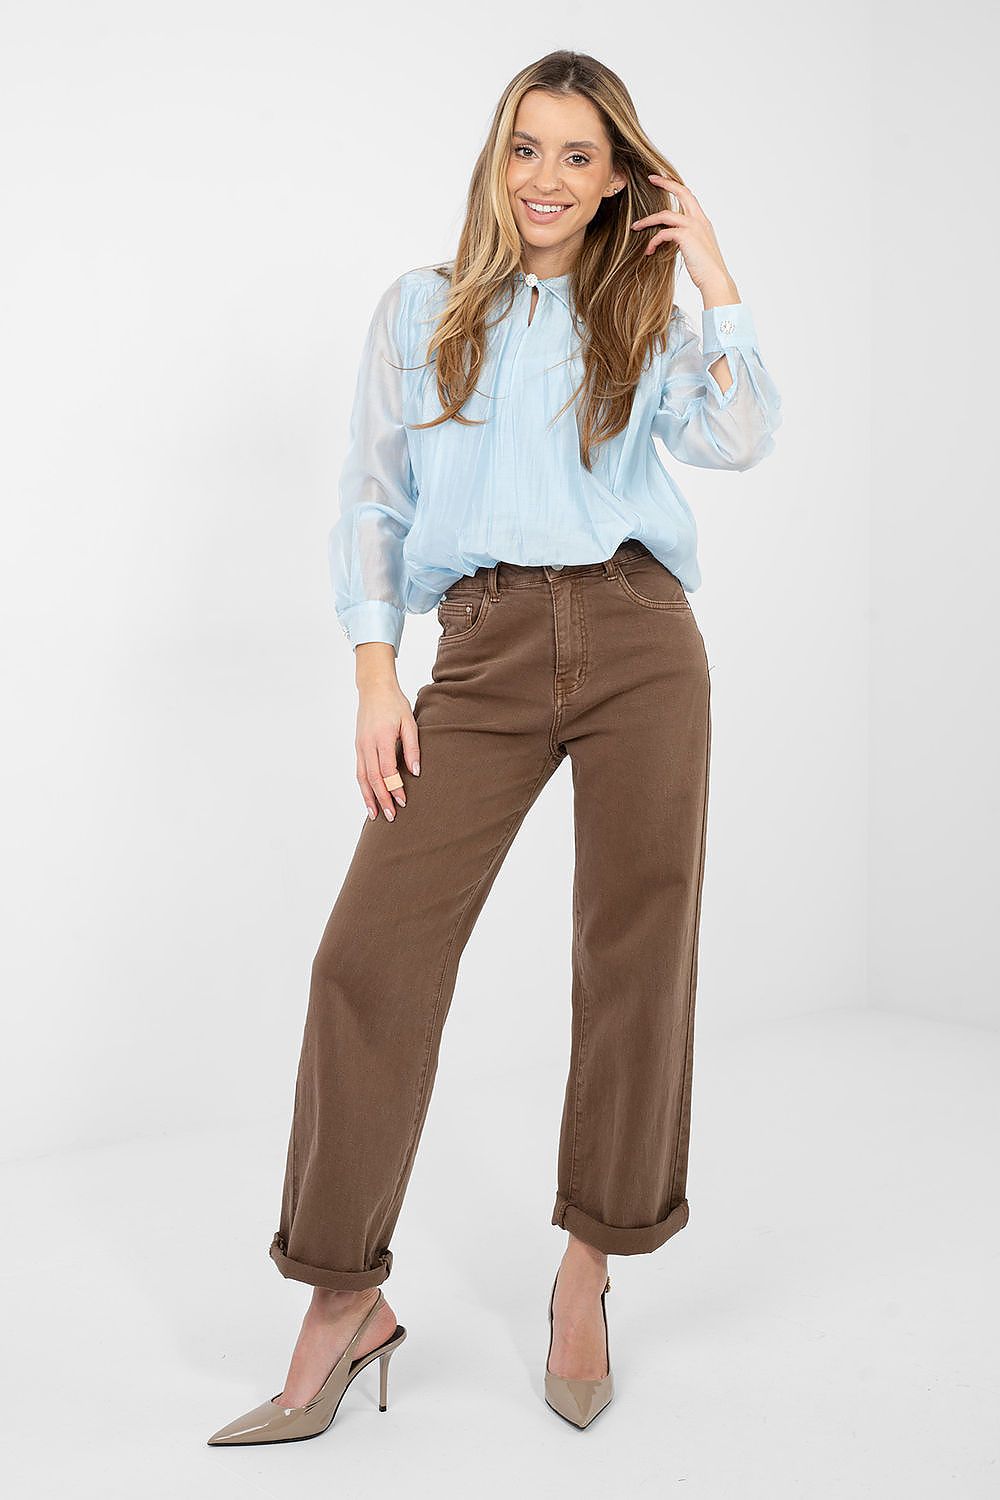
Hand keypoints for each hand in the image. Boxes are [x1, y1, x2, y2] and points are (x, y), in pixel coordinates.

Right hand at [353, 668, 419, 821]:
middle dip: (382, 799)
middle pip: (373, 778)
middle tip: (392, 816)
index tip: (403, 801)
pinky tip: (368, 798)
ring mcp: (360, 746)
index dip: (394, 788)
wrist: (374, 689)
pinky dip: (363, 787)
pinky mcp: (358, 747)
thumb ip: (412, 747)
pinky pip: (359, 771)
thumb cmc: (395, 704)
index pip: (387, 770)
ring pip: (362, 777)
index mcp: (382, 738)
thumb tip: (415, 772)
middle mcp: (368, 744)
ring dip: (369, 798)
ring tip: (375, 815)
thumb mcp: (409, 722)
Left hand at [631, 174, 737, 301]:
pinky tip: (649, 251)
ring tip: (635, 227)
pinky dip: (653, 241)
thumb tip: (672, 239)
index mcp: (703, 221)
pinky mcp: (686, 236)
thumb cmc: (706, 270)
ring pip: (665, 215)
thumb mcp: (697, 249)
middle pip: (682, 192)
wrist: (715, 280)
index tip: (663, 179)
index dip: (676, 186)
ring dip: (648, 221)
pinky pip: (663, 233)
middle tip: (651, 178)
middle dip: (665, 183)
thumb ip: (687, 239)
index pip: (689, 196)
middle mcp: (699, 220)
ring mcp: (693, 227)